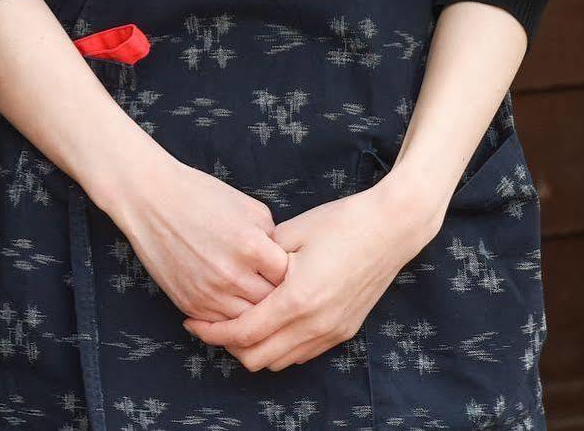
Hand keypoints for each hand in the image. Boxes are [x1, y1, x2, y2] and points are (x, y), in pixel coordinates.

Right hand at [100, 150, 290, 320]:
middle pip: (273, 304)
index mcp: (252, 247)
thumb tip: (285, 261)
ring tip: (255, 297)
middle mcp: (233, 276)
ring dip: (255, 311)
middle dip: (278, 296)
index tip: (289, 269)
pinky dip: (231, 317)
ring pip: (250, 321)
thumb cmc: (200, 196)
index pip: (290, 277)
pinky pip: (223, 325)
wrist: (150, 200)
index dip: (292, 273)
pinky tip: (233, 302)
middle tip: (275, 286)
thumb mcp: (247, 207)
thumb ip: (272, 237)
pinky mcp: (191, 305)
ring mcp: (210, 294)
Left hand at [186, 176, 441, 371]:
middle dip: (229, 346)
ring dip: (255, 349)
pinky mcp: (344, 330)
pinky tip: (269, 322)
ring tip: (237, 323)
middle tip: (211, 325)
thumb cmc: (341, 222)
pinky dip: (279, 346)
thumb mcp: (292, 233)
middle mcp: (316, 324)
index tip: (192, 323)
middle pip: (258, 357)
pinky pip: (303, 353)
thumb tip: (237, 273)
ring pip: (281, 361)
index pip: (243, 333)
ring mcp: (332, 331)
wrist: (391, 228)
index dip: (212, 332)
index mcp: (297, 299)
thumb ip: (261, 260)